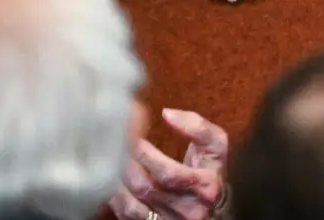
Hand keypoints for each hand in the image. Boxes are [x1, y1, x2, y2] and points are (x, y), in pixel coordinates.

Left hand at [111, 110, 229, 219]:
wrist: (210, 208)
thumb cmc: (209, 170)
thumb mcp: (215, 146)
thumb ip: (198, 126)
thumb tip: (167, 113)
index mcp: (205, 187)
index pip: (169, 174)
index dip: (148, 155)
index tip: (134, 136)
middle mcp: (188, 210)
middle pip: (147, 188)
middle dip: (127, 163)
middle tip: (114, 142)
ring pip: (133, 205)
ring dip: (117, 180)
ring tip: (108, 158)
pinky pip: (126, 217)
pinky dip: (114, 198)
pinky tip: (110, 179)